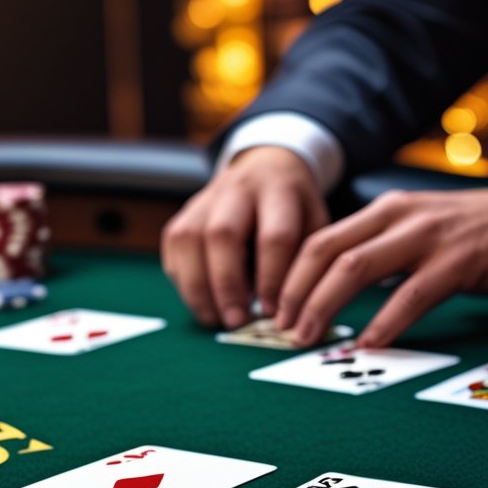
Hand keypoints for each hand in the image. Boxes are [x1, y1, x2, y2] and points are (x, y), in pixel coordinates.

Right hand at [161, 146, 329, 327]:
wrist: (267, 166)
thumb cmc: (295, 208)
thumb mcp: (314, 225)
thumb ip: (304, 264)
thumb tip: (293, 316)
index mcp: (279, 189)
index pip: (274, 236)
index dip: (271, 278)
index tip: (271, 312)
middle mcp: (238, 188)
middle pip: (222, 234)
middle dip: (227, 284)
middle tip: (236, 321)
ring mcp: (205, 198)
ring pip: (188, 239)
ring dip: (197, 286)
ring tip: (214, 319)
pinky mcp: (184, 212)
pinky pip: (173, 247)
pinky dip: (183, 279)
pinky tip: (201, 301)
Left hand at [275, 184, 487, 347]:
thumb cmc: (472, 234)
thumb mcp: (416, 229)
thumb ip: (378, 250)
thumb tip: (331, 290)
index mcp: (384, 210)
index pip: (319, 240)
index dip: (290, 277)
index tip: (275, 312)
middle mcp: (399, 216)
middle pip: (327, 253)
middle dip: (297, 294)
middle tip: (284, 330)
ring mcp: (428, 237)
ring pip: (357, 268)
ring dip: (325, 306)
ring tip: (311, 339)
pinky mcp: (459, 262)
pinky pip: (412, 295)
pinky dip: (386, 323)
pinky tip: (370, 345)